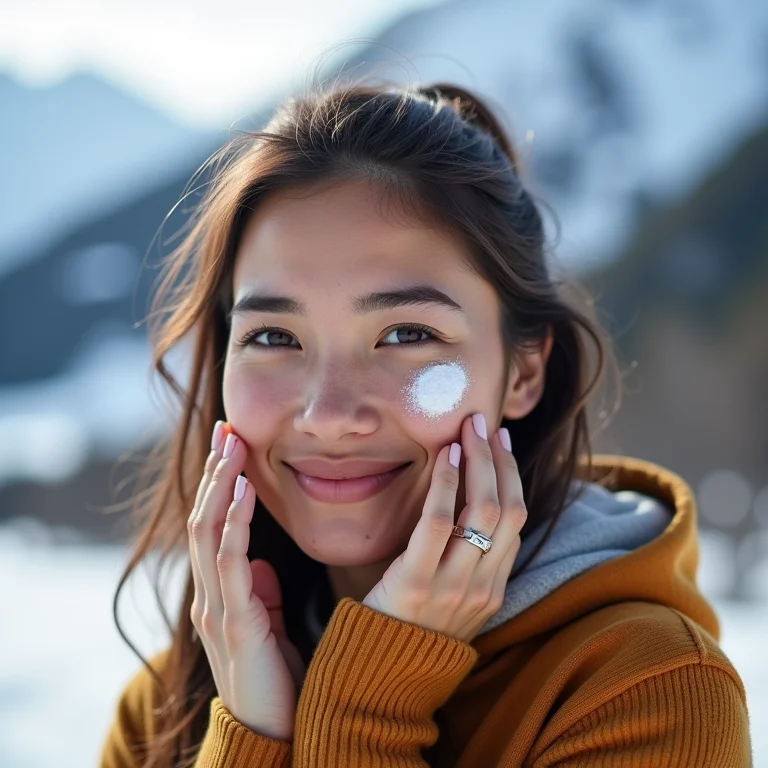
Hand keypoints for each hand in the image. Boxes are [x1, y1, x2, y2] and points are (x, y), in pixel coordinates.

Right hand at [188, 421, 304, 740]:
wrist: (273, 732)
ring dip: (220, 484)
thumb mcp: (267, 624)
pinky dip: (235, 522)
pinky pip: (229, 561)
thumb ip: (260, 592)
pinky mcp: (234, 622)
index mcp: (222, 591)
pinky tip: (246, 491)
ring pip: (208, 531)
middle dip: (216, 471)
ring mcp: (217, 607)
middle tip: (228, 428)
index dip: (221, 484)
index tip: (233, 443)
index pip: (213, 524)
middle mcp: (211, 594)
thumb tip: (260, 561)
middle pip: (204, 518)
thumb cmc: (275, 678)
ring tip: (233, 445)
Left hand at [362, 413, 525, 643]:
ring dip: (478, 461)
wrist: (380, 679)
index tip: (500, 442)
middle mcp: (483, 585)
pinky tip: (444, 456)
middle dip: (499, 459)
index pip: (516, 519)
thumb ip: (467, 561)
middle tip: (484, 423)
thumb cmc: (412, 629)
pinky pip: (439, 522)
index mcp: (494, 587)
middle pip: (507, 508)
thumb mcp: (452, 599)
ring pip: (483, 510)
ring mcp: (454, 586)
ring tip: (467, 429)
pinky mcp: (417, 583)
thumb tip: (467, 508)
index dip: (511, 474)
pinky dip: (445, 483)